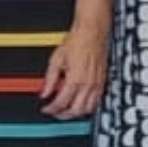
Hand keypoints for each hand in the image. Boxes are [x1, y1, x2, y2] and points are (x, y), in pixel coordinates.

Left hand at [39, 0, 113, 119]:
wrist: (92, 31)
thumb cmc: (77, 40)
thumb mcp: (56, 59)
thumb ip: (49, 79)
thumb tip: (44, 92)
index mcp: (74, 79)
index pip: (61, 103)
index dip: (51, 109)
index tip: (45, 108)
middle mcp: (87, 84)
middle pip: (76, 111)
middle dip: (63, 115)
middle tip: (55, 113)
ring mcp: (97, 84)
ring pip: (88, 109)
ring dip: (76, 113)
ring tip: (66, 111)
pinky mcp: (103, 82)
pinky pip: (96, 101)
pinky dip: (87, 106)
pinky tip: (80, 102)